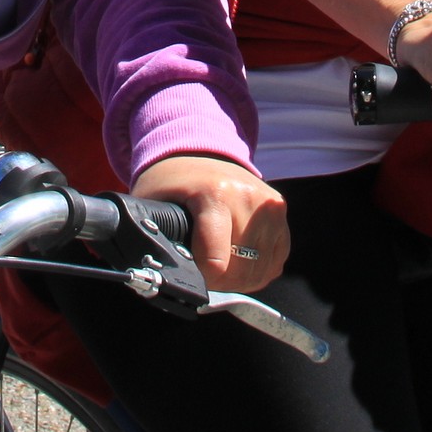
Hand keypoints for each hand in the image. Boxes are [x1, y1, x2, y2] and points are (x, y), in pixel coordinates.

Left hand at [131, 153, 287, 293]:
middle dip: (219, 282)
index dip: (200, 277)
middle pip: (241, 270)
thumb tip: (157, 275)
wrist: (197, 149)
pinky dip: (258, 270)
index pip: (217, 262)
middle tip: (202, 273)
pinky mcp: (279, 209)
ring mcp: (268, 203)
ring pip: (262, 270)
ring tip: (219, 267)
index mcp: (214, 194)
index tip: (189, 269)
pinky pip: (276, 259)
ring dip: (240, 279)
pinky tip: (238, 261)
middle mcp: (247, 197)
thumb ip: (154, 237)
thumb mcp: (152, 205)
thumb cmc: (171, 182)